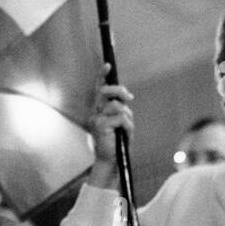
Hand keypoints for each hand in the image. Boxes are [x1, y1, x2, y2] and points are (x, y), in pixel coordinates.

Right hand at [88, 64, 133, 189]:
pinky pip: (121, 118)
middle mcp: (95, 112)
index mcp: (99, 110)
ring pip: (117, 106)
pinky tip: (125, 135)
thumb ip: (121, 109)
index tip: (108, 65)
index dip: (102, 76)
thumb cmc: (117, 142)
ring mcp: (96, 119)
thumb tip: (127, 98)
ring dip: (127, 117)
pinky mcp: (100, 126)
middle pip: (105, 92)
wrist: (111, 161)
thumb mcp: (121, 122)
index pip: (99, 89)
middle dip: (119, 91)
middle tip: (130, 97)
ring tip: (125, 129)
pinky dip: (127, 126)